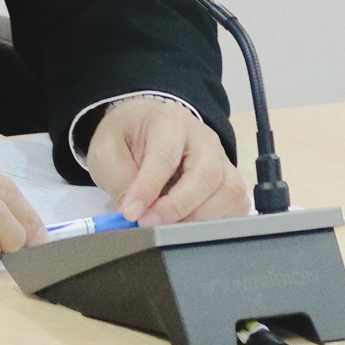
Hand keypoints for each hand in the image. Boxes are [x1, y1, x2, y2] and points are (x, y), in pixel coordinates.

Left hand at [84, 96, 245, 226]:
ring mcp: (221, 158)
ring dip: (198, 216)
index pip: (166, 157)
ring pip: (228, 192)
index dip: (149, 189)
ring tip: (167, 223)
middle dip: (177, 207)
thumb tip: (135, 214)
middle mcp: (203, 137)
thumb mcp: (107, 152)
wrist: (143, 126)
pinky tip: (188, 221)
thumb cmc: (127, 137)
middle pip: (206, 175)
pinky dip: (216, 220)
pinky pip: (236, 205)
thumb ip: (120, 181)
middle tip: (149, 222)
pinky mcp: (229, 178)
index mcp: (169, 121)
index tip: (132, 213)